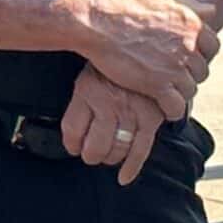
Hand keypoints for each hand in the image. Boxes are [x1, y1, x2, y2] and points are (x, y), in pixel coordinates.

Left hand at [60, 68, 164, 184]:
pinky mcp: (152, 117)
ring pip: (116, 150)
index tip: (74, 146)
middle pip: (94, 146)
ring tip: (108, 155)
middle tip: (92, 153)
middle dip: (91, 155)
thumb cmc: (113, 64)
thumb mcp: (88, 73)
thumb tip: (71, 133)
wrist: (145, 44)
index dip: (71, 144)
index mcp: (87, 89)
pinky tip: (123, 177)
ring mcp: (131, 111)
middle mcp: (108, 102)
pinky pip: (141, 149)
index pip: (71, 129)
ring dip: (110, 159)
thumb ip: (80, 100)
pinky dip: (132, 167)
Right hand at [73, 0, 216, 120]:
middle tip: (173, 76)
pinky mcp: (158, 85)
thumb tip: (211, 10)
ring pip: (190, 90)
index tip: (188, 59)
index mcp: (191, 24)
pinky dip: (172, 110)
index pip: (213, 46)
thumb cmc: (125, 7)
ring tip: (166, 92)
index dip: (201, 54)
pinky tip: (163, 108)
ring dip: (179, 93)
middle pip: (201, 71)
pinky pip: (176, 106)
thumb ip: (189, 5)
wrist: (99, 22)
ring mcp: (174, 67)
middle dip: (189, 75)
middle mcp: (188, 46)